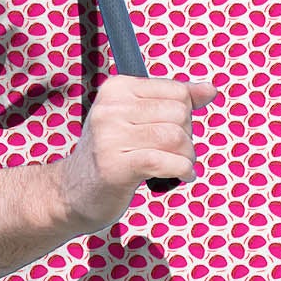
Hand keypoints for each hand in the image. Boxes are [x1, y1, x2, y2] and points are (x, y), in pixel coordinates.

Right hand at [56, 74, 215, 228]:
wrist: (71, 192)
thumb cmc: (111, 155)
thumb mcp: (137, 119)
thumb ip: (173, 101)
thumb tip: (210, 90)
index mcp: (117, 88)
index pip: (177, 92)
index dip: (186, 116)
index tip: (172, 133)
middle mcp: (110, 108)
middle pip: (180, 114)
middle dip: (187, 138)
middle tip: (174, 154)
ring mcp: (110, 137)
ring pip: (176, 137)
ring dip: (186, 157)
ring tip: (177, 167)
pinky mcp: (115, 166)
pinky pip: (165, 162)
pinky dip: (182, 170)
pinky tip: (181, 177)